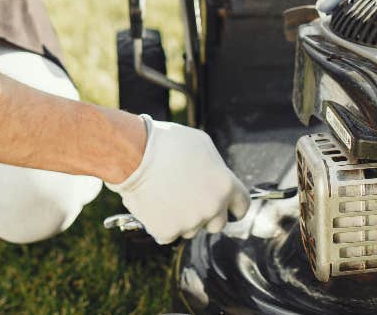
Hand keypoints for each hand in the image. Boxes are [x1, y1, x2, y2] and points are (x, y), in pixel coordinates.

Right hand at [105, 115, 249, 244]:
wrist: (134, 153)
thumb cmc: (166, 143)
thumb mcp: (201, 144)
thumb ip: (215, 166)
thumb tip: (216, 177)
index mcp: (224, 185)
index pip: (242, 206)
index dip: (234, 205)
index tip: (228, 207)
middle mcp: (212, 207)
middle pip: (218, 223)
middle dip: (206, 213)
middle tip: (187, 197)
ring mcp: (190, 222)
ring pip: (191, 228)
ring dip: (181, 216)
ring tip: (164, 192)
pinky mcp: (167, 232)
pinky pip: (168, 233)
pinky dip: (161, 223)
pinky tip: (153, 203)